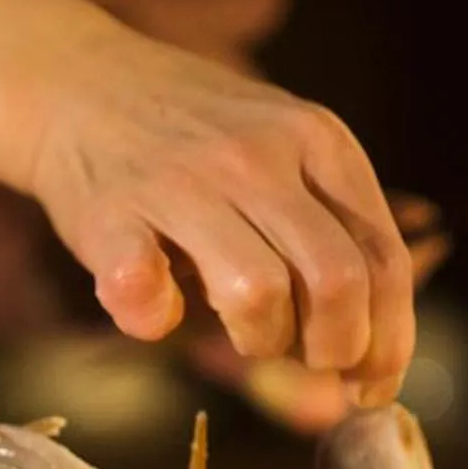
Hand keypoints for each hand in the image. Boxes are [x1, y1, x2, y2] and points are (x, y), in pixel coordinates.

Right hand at [17, 27, 420, 425]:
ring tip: (241, 330)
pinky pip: (144, 291)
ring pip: (258, 295)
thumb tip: (378, 350)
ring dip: (259, 342)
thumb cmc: (196, 138)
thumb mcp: (286, 150)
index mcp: (317, 141)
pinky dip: (153, 320)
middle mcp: (257, 156)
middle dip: (334, 350)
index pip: (383, 259)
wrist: (79, 82)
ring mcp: (181, 182)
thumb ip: (333, 226)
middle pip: (337, 283)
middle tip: (307, 359)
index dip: (389, 341)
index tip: (372, 385)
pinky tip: (156, 312)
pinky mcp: (111, 213)